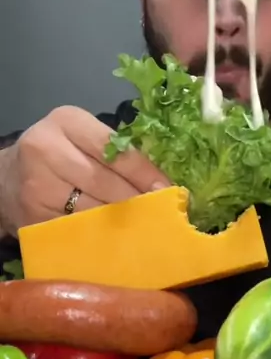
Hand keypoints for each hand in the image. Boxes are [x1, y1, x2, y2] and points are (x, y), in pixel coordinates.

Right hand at [0, 106, 168, 234]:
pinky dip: (100, 234)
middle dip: (136, 198)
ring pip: (91, 208)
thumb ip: (114, 149)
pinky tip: (116, 237)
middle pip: (103, 180)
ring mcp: (36, 186)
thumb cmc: (57, 154)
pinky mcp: (32, 217)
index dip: (142, 172)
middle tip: (162, 212)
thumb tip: (160, 178)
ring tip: (145, 226)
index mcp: (66, 122)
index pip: (113, 149)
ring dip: (121, 219)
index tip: (167, 189)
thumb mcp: (81, 136)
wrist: (6, 178)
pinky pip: (76, 228)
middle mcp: (46, 149)